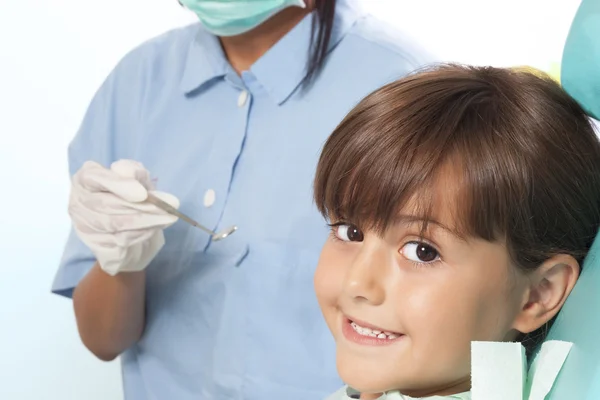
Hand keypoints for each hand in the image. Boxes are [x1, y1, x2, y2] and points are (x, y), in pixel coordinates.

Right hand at [69, 159, 178, 275]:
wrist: (131, 229)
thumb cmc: (133, 196)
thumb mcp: (137, 179)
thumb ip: (133, 172)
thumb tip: (130, 173)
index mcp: (85, 179)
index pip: (96, 178)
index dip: (119, 185)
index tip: (142, 193)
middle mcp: (79, 202)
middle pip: (107, 204)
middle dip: (142, 206)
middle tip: (170, 206)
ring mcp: (85, 226)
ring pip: (115, 223)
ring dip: (146, 221)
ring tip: (169, 217)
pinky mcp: (96, 245)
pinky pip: (120, 239)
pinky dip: (142, 233)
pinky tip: (156, 228)